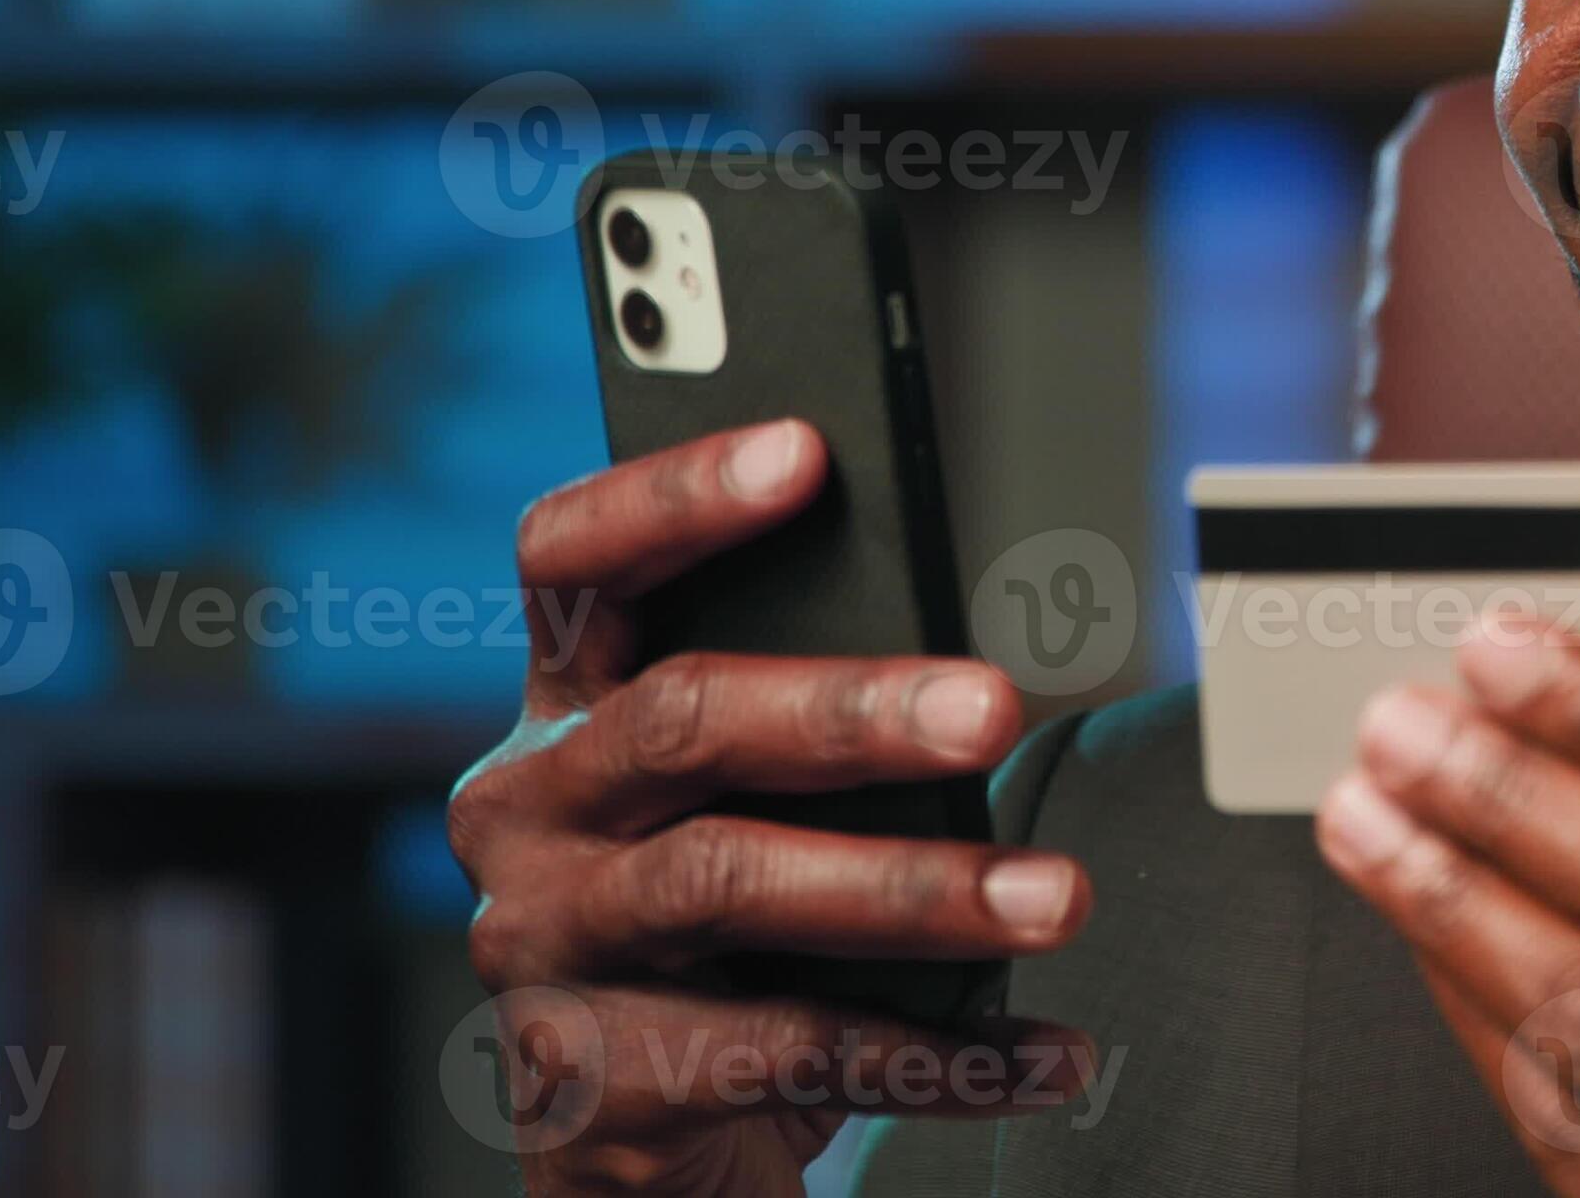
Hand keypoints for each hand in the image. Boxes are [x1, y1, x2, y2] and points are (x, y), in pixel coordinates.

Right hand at [448, 420, 1097, 1195]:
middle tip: (995, 707)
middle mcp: (525, 813)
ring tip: (1053, 897)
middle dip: (849, 710)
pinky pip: (789, 1048)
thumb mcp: (742, 807)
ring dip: (912, 887)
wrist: (648, 1152)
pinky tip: (1046, 1051)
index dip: (675, 498)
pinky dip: (940, 1053)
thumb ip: (800, 722)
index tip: (806, 450)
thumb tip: (965, 672)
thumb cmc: (725, 937)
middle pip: (679, 721)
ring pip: (727, 882)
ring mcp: (544, 950)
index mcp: (562, 709)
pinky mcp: (593, 1085)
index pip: (574, 562)